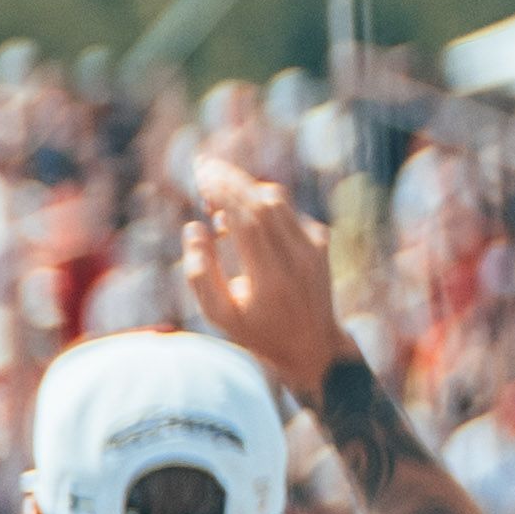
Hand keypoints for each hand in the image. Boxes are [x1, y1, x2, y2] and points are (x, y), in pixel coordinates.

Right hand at [177, 166, 346, 398]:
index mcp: (271, 275)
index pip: (247, 219)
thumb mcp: (219, 315)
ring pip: (278, 200)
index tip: (200, 178)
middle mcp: (297, 256)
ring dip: (245, 190)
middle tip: (203, 168)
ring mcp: (314, 247)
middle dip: (231, 181)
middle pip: (264, 201)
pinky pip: (287, 211)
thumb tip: (194, 229)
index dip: (222, 194)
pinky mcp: (320, 242)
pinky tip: (239, 219)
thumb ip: (199, 274)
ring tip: (216, 196)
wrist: (313, 345)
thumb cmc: (259, 332)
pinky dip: (260, 205)